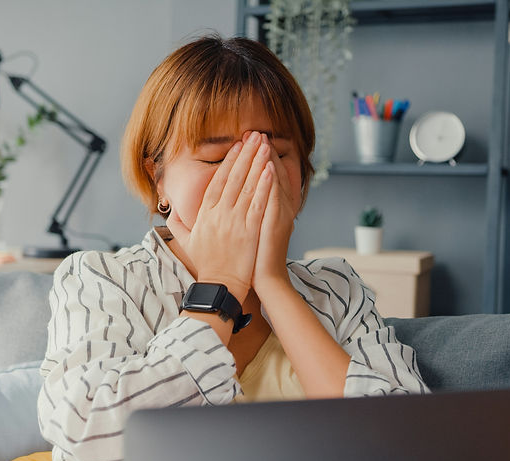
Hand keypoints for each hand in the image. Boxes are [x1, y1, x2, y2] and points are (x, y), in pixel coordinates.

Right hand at [167, 131, 274, 301]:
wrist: (220, 286)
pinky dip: (264, 186)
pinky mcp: (249, 231)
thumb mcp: (187, 242)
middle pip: (234, 177)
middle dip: (246, 154)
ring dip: (257, 163)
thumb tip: (171, 211)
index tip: (238, 147)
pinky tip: (270, 170)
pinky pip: (258, 203)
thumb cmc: (207, 265)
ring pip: (247, 186)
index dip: (229, 162)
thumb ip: (178, 224)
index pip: (218, 181)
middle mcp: (219, 214)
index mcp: (205, 214)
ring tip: (265, 145)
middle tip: (255, 136)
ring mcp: (235, 222)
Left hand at [253, 133, 298, 294]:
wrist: (265, 279)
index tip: (245, 141)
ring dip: (267, 161)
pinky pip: (274, 200)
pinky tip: (269, 168)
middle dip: (261, 153)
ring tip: (262, 141)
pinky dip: (272, 184)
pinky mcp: (276, 225)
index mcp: (268, 207)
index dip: (255, 158)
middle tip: (255, 133)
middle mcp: (277, 208)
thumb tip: (232, 199)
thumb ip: (243, 212)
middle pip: (270, 174)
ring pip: (274, 182)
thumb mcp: (249, 230)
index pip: (262, 176)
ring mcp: (278, 215)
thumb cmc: (253, 257)